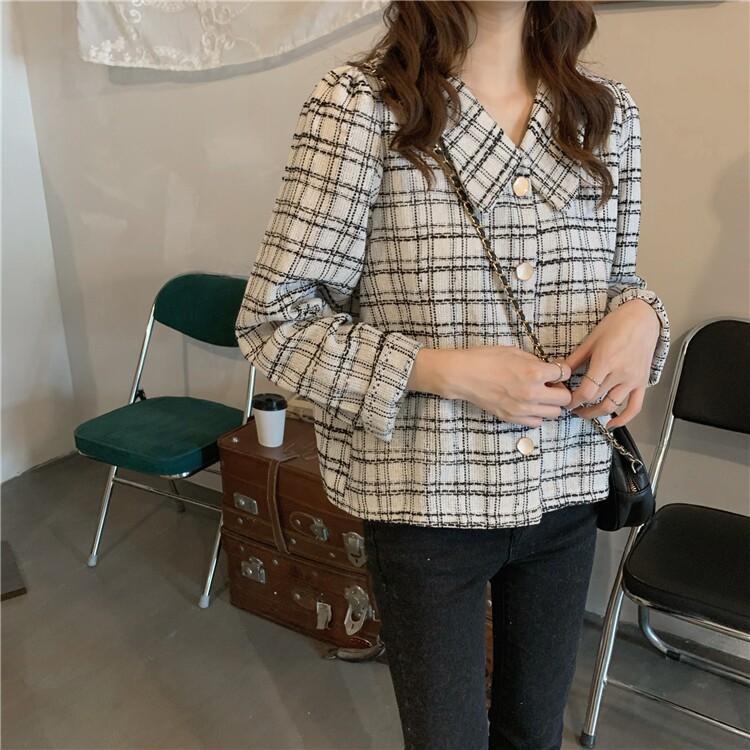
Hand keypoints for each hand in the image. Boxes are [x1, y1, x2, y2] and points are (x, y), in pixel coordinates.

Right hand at [441, 346, 572, 427]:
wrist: (462, 375)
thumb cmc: (485, 359)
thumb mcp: (514, 351)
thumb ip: (535, 361)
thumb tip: (548, 368)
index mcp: (534, 372)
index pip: (565, 374)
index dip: (561, 370)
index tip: (554, 369)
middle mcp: (532, 393)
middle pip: (564, 398)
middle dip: (560, 389)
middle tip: (549, 384)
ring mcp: (522, 408)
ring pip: (554, 413)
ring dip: (550, 403)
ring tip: (539, 395)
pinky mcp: (512, 418)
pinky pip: (537, 422)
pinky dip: (537, 414)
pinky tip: (528, 404)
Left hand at [564, 300, 659, 428]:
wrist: (642, 318)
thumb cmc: (616, 325)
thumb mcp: (590, 341)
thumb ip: (574, 360)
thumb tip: (558, 373)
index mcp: (606, 362)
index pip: (586, 392)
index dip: (573, 401)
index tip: (564, 401)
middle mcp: (621, 373)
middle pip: (596, 400)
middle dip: (580, 407)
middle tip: (570, 407)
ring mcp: (633, 380)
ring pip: (612, 406)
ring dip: (596, 414)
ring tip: (584, 413)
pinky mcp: (642, 382)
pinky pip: (635, 407)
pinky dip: (624, 420)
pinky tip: (611, 424)